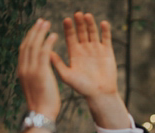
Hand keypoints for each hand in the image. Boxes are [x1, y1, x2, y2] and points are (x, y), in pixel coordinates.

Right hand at [17, 19, 60, 126]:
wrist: (41, 115)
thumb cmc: (42, 106)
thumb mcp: (35, 87)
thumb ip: (35, 76)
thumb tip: (39, 69)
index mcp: (21, 71)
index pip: (24, 49)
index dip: (29, 37)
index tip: (35, 30)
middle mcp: (24, 68)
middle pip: (27, 43)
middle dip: (34, 31)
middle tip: (41, 21)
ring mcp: (31, 70)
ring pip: (34, 45)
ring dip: (41, 32)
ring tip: (47, 24)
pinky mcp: (40, 72)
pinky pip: (44, 52)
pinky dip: (48, 42)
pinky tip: (54, 35)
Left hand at [51, 12, 123, 126]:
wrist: (100, 95)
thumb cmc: (83, 88)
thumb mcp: (67, 76)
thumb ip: (57, 64)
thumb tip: (46, 52)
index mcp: (74, 52)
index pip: (70, 36)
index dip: (68, 28)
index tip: (66, 20)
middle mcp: (84, 48)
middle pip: (81, 31)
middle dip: (79, 23)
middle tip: (77, 14)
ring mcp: (96, 49)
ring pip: (92, 32)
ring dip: (90, 23)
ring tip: (87, 16)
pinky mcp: (107, 52)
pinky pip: (106, 38)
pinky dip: (105, 30)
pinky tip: (103, 23)